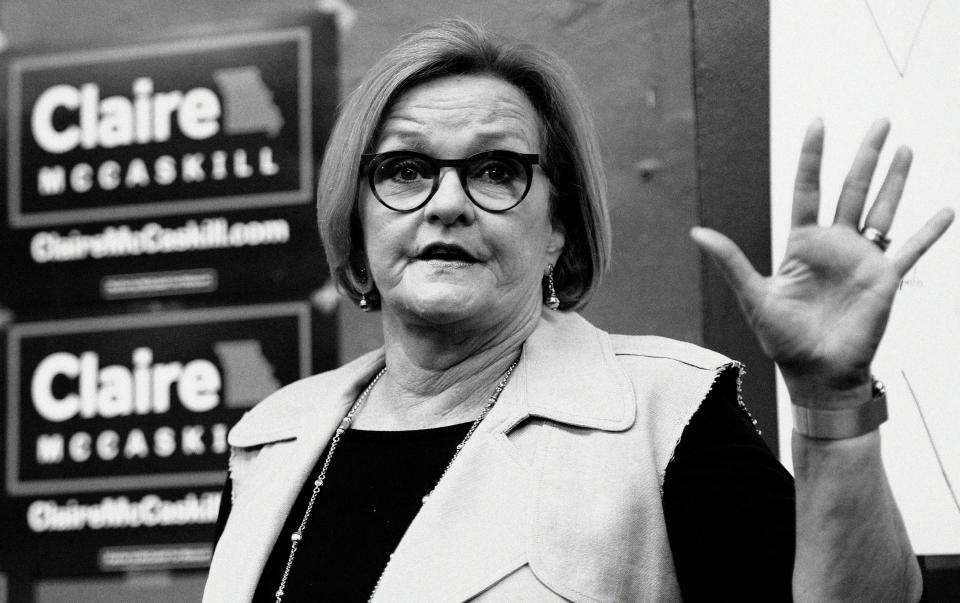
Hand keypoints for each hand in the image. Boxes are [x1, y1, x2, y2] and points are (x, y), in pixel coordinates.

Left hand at [691, 119, 953, 405]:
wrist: (816, 373)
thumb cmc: (783, 339)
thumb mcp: (754, 296)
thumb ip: (731, 262)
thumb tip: (697, 232)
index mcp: (802, 244)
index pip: (808, 190)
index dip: (812, 157)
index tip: (819, 123)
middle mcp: (834, 245)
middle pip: (852, 190)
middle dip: (865, 156)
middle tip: (880, 121)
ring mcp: (862, 259)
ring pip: (883, 210)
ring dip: (895, 180)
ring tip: (905, 148)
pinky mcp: (885, 280)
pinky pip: (910, 250)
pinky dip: (928, 232)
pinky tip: (945, 211)